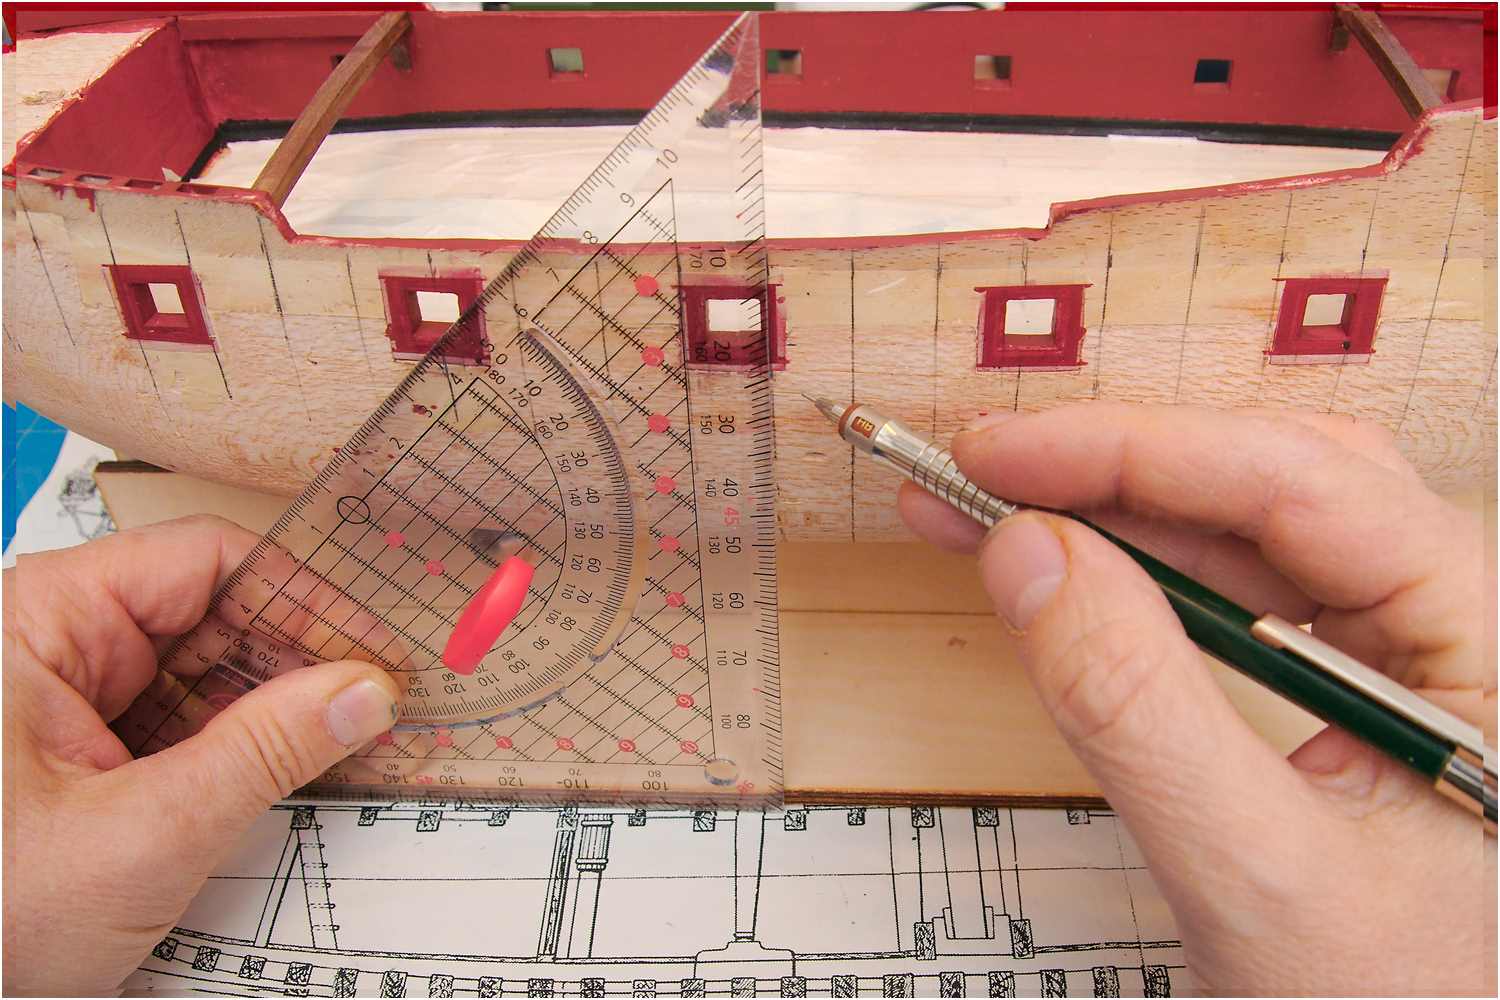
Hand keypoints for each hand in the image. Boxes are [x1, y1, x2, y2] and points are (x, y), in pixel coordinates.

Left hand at [2, 516, 399, 995]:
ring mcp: (63, 696)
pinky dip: (240, 741)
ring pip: (202, 668)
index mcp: (36, 623)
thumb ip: (265, 753)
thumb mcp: (143, 836)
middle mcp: (49, 642)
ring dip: (275, 704)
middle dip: (296, 656)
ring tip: (351, 735)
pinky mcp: (79, 746)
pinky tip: (295, 762)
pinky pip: (179, 718)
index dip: (300, 595)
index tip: (372, 645)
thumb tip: (363, 692)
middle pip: (209, 612)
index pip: (200, 561)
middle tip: (378, 698)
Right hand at [899, 403, 1495, 994]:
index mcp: (1490, 643)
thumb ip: (1136, 708)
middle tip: (985, 468)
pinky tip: (1053, 571)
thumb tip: (1028, 553)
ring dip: (1106, 514)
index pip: (1306, 489)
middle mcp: (1453, 623)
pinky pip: (1225, 595)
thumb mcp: (1254, 874)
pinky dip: (1126, 576)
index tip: (1004, 454)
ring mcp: (1396, 649)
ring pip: (1241, 531)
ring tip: (983, 511)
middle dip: (1116, 468)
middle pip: (1275, 484)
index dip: (1137, 452)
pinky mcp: (1333, 681)